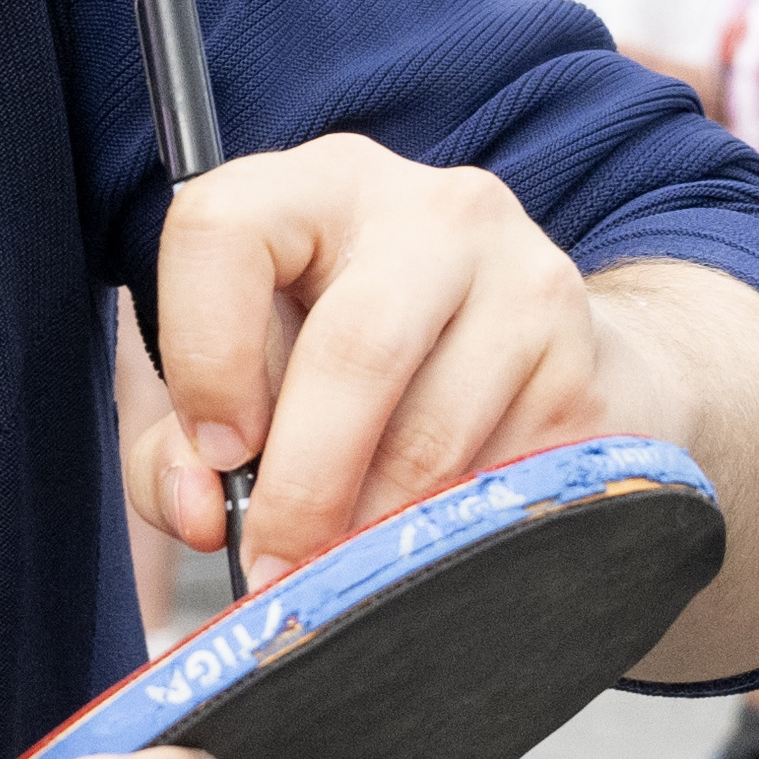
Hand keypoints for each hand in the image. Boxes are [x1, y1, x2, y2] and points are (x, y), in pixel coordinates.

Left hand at [141, 138, 619, 579]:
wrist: (528, 341)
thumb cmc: (352, 360)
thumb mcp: (249, 376)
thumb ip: (179, 451)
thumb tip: (201, 514)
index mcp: (320, 186)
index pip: (223, 231)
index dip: (204, 356)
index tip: (218, 450)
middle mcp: (432, 212)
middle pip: (354, 351)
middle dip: (302, 489)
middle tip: (276, 572)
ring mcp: (523, 278)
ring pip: (433, 435)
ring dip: (375, 530)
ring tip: (344, 572)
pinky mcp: (579, 360)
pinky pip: (501, 477)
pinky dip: (448, 534)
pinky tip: (426, 537)